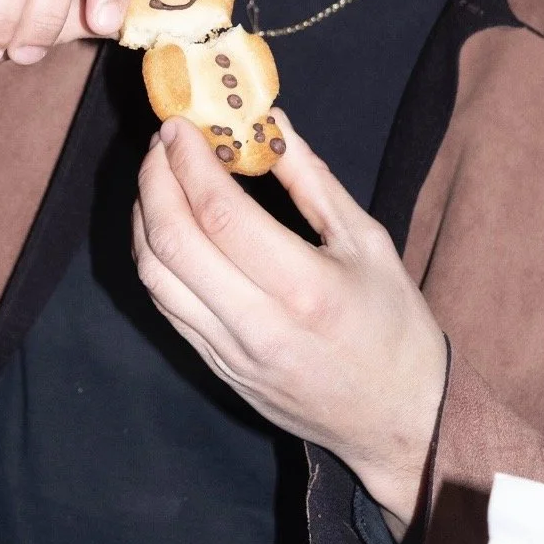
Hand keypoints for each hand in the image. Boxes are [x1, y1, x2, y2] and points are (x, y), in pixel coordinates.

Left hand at [132, 115, 447, 535]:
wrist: (399, 420)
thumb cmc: (394, 325)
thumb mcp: (367, 241)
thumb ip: (312, 179)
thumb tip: (268, 123)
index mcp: (305, 289)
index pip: (221, 215)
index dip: (189, 163)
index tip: (180, 126)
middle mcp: (259, 325)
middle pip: (174, 243)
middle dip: (155, 182)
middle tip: (162, 143)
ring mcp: (231, 354)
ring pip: (156, 277)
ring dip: (144, 218)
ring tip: (158, 178)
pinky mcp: (218, 369)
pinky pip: (166, 306)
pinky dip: (153, 257)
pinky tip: (164, 226)